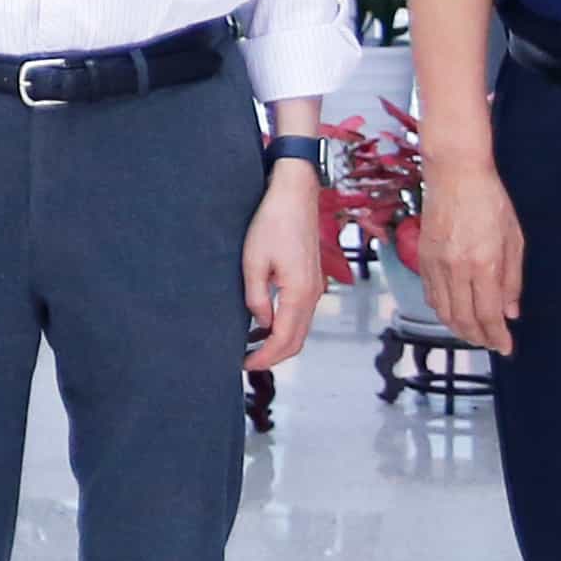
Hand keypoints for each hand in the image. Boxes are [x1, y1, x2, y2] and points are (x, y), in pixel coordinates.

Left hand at [240, 163, 329, 372]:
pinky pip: (302, 314)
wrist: (295, 195)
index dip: (265, 358)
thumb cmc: (273, 222)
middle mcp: (312, 294)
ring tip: (253, 346)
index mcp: (298, 293)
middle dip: (274, 356)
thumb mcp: (253, 261)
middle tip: (248, 361)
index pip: (284, 339)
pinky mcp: (312, 279)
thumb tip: (261, 324)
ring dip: (280, 343)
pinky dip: (287, 327)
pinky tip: (266, 324)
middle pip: (297, 340)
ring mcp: (315, 287)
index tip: (245, 365)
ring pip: (302, 329)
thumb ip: (256, 297)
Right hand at [414, 155, 520, 355]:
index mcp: (484, 263)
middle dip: (479, 338)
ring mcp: (436, 264)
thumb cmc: (489, 200)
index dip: (497, 337)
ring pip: (443, 311)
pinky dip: (442, 310)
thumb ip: (512, 279)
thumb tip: (510, 311)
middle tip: (491, 344)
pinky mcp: (423, 257)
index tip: (505, 347)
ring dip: (459, 328)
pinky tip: (453, 312)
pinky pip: (430, 295)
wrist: (455, 173)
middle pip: (464, 319)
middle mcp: (457, 268)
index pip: (489, 314)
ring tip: (473, 333)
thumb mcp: (514, 239)